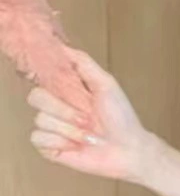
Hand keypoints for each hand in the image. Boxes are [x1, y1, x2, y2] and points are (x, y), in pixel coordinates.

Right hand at [26, 45, 157, 183]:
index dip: (44, 78)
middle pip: (36, 97)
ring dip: (69, 129)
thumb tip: (62, 45)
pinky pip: (39, 139)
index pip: (42, 77)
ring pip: (40, 120)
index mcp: (68, 91)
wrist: (128, 150)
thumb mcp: (106, 84)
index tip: (58, 84)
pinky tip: (77, 146)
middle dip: (64, 110)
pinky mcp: (49, 147)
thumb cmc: (121, 118)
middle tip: (88, 118)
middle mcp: (57, 107)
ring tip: (89, 135)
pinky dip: (60, 142)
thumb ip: (84, 63)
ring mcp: (52, 128)